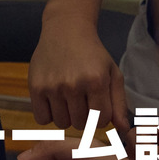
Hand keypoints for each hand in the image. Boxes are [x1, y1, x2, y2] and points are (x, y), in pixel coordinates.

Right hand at [28, 14, 127, 132]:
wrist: (65, 30)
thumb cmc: (92, 54)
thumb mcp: (112, 73)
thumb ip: (119, 102)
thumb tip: (124, 129)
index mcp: (96, 81)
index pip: (102, 120)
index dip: (101, 116)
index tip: (97, 104)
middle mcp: (73, 85)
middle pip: (81, 124)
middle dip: (84, 116)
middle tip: (82, 100)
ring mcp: (53, 87)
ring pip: (62, 123)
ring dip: (66, 116)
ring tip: (68, 99)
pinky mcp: (35, 87)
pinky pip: (42, 119)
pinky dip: (48, 114)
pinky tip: (53, 101)